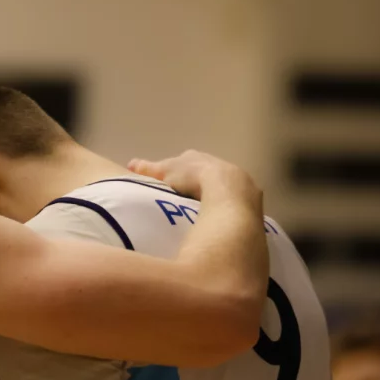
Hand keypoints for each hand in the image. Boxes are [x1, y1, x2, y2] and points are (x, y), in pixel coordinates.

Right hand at [128, 150, 259, 204]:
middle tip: (185, 199)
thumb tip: (131, 164)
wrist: (229, 191)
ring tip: (202, 213)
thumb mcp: (166, 173)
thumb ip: (149, 170)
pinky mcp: (249, 200)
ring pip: (222, 189)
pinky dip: (226, 209)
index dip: (177, 172)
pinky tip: (220, 221)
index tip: (169, 183)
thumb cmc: (194, 178)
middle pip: (206, 174)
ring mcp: (238, 182)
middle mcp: (219, 166)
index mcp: (198, 159)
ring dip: (214, 197)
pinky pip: (234, 203)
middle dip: (197, 184)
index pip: (186, 163)